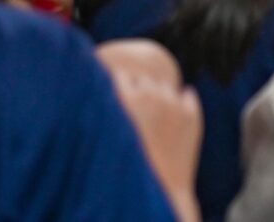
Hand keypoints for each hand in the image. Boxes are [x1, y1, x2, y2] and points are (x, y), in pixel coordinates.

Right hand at [97, 40, 202, 221]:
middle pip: (142, 79)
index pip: (120, 75)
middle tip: (132, 117)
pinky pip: (187, 96)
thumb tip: (81, 89)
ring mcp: (173, 104)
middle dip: (137, 92)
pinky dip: (180, 104)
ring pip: (164, 86)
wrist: (157, 197)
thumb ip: (94, 113)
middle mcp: (150, 95)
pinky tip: (171, 120)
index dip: (116, 90)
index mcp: (123, 96)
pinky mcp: (192, 116)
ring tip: (150, 125)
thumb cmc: (117, 175)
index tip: (115, 103)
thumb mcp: (100, 141)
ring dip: (158, 98)